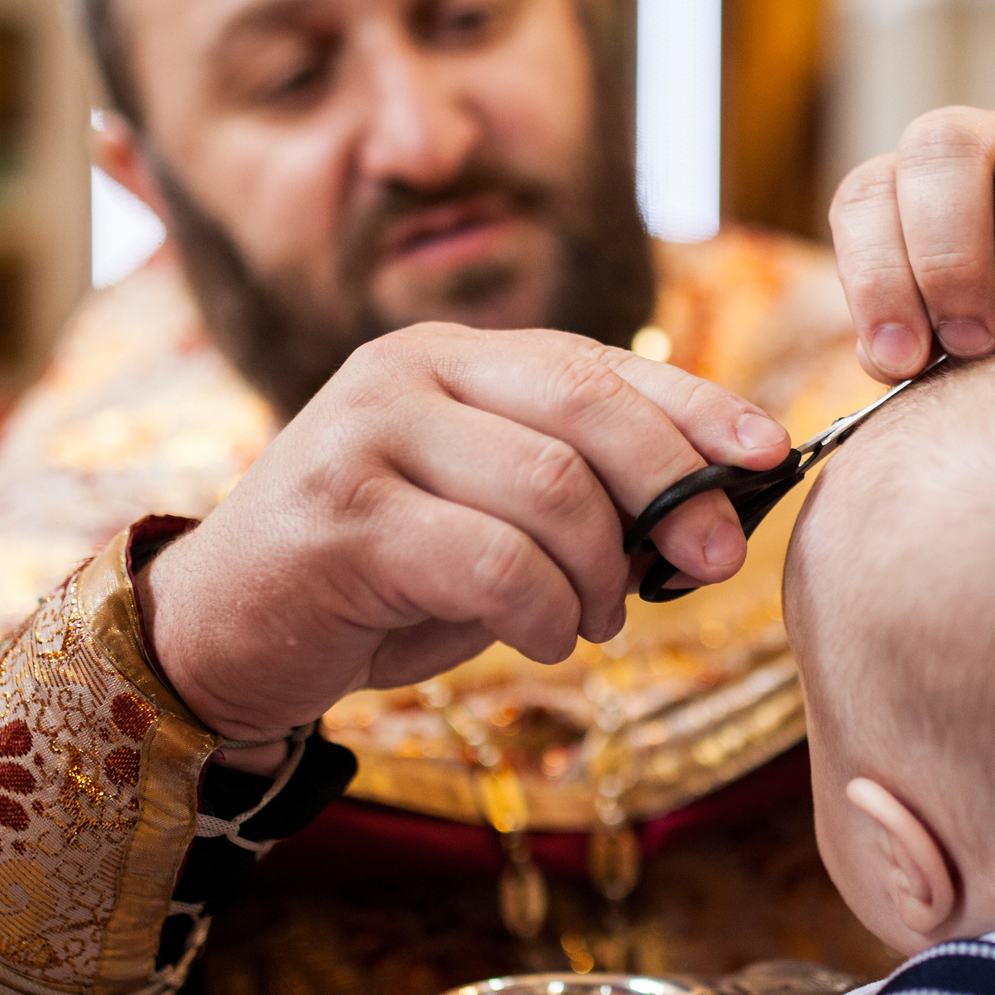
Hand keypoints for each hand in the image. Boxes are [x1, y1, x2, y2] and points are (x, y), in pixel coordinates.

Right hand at [140, 325, 794, 743]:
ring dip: (599, 573)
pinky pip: (493, 561)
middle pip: (587, 408)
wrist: (223, 632)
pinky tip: (542, 638)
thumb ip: (576, 496)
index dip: (697, 407)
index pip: (599, 363)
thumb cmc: (376, 579)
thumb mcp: (487, 520)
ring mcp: (366, 436)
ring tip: (593, 620)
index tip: (771, 455)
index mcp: (449, 356)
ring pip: (550, 488)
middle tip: (710, 561)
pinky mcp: (342, 518)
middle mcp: (405, 371)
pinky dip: (542, 611)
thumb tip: (712, 511)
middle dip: (672, 488)